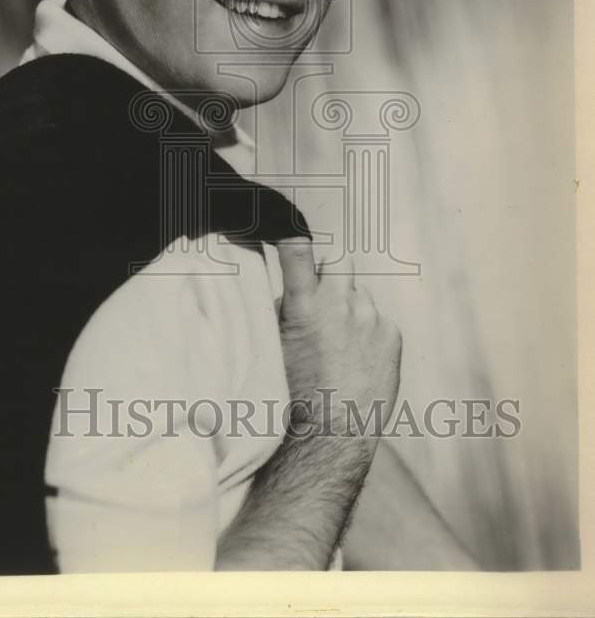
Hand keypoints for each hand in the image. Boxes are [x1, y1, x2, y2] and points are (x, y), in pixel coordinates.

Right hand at [276, 238, 401, 432]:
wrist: (331, 437)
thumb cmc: (292, 395)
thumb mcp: (274, 345)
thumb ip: (284, 308)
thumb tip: (292, 286)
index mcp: (304, 306)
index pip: (298, 252)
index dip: (292, 236)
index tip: (286, 228)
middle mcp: (340, 304)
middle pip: (339, 260)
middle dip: (330, 272)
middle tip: (321, 299)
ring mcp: (370, 318)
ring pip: (359, 293)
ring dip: (349, 306)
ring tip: (339, 345)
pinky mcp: (392, 333)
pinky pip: (378, 318)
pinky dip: (368, 331)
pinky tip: (358, 360)